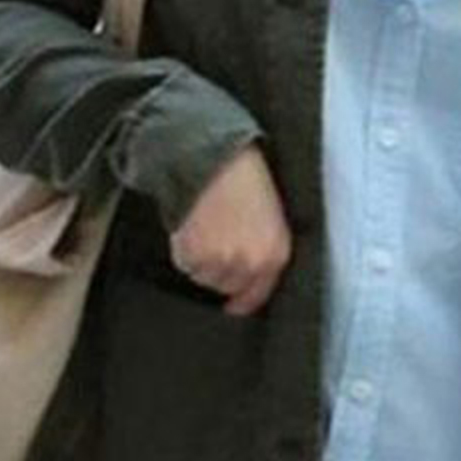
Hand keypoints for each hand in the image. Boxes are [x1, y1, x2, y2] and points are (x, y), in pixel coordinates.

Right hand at [169, 144, 291, 315]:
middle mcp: (251, 264)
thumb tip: (252, 275)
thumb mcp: (271, 215)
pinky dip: (184, 248)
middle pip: (227, 286)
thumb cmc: (244, 177)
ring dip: (201, 258)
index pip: (258, 294)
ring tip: (207, 224)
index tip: (233, 302)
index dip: (243, 299)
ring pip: (203, 276)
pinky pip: (185, 263)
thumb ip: (265, 248)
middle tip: (217, 237)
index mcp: (276, 254)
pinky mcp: (193, 256)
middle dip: (220, 269)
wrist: (213, 157)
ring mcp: (221, 262)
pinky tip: (193, 223)